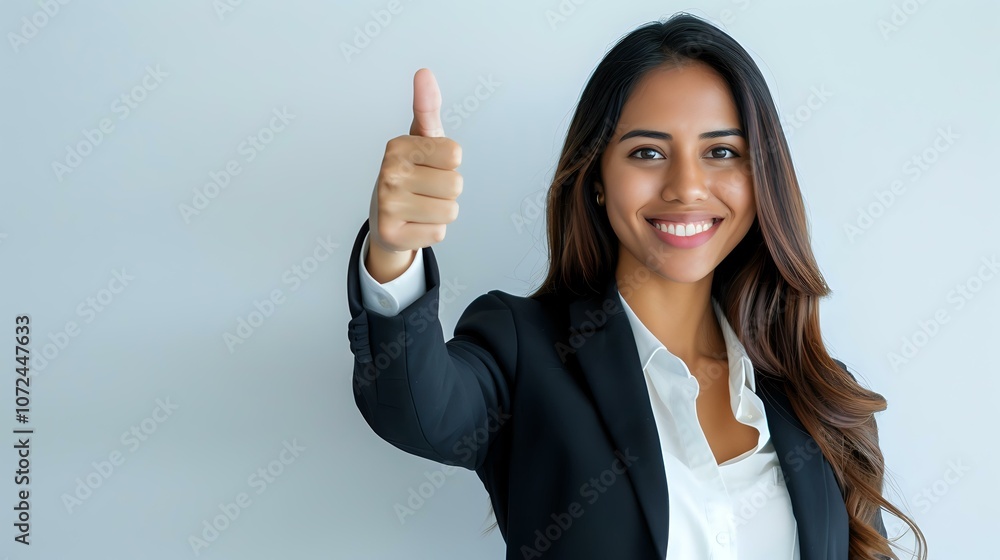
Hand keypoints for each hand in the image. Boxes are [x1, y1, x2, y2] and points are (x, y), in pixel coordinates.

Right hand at [367, 68, 462, 273]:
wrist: (385, 218)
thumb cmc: (410, 173)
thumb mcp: (421, 139)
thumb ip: (427, 107)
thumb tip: (424, 73)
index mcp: (397, 147)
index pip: (455, 154)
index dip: (448, 162)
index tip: (428, 164)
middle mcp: (388, 173)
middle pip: (456, 184)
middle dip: (447, 189)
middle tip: (424, 189)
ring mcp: (387, 205)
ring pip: (450, 210)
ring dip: (441, 211)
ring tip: (420, 206)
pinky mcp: (392, 234)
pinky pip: (439, 232)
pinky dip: (431, 230)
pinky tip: (414, 223)